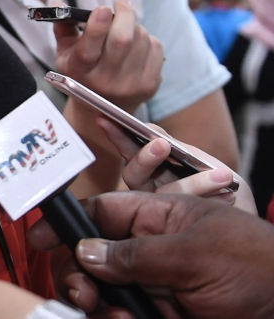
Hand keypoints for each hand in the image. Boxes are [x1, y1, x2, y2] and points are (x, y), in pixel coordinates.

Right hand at [28, 192, 273, 318]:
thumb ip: (137, 253)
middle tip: (80, 293)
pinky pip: (121, 316)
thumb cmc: (260, 268)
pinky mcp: (163, 317)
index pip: (102, 212)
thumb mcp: (196, 253)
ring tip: (102, 313)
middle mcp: (153, 253)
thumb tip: (87, 252)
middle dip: (77, 273)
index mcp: (161, 220)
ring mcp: (157, 289)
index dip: (69, 223)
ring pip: (102, 294)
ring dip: (94, 304)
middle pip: (92, 257)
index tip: (38, 239)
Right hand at [53, 0, 162, 113]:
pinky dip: (147, 38)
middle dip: (124, 14)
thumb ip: (62, 27)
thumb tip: (57, 4)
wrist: (104, 107)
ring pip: (141, 39)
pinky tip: (137, 43)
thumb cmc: (82, 73)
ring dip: (134, 26)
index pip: (88, 49)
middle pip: (121, 40)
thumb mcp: (65, 53)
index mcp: (79, 72)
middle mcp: (104, 81)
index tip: (102, 8)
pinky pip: (155, 48)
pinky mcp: (150, 85)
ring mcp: (130, 85)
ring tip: (125, 28)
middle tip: (121, 2)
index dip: (97, 25)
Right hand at [97, 117, 254, 213]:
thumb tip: (150, 130)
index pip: (129, 151)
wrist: (247, 223)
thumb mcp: (201, 160)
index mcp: (151, 170)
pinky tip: (230, 194)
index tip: (105, 119)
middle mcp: (149, 192)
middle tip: (162, 144)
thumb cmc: (222, 186)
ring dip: (194, 184)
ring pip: (164, 197)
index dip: (116, 136)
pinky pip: (187, 216)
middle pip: (134, 175)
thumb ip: (176, 147)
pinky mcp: (178, 233)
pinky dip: (211, 201)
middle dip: (145, 158)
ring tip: (223, 176)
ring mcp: (160, 215)